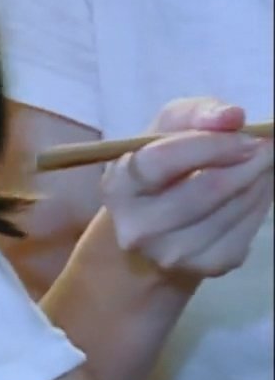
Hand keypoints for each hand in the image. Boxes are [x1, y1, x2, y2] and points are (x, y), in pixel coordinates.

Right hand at [101, 99, 273, 281]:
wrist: (152, 230)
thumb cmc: (160, 168)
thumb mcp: (165, 130)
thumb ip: (195, 114)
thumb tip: (232, 116)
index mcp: (119, 186)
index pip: (162, 161)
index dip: (210, 145)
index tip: (245, 134)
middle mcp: (139, 227)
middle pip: (207, 189)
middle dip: (247, 162)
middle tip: (267, 145)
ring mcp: (173, 252)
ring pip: (234, 208)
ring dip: (259, 179)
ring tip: (262, 162)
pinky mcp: (208, 266)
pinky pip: (248, 228)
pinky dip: (260, 202)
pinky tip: (254, 188)